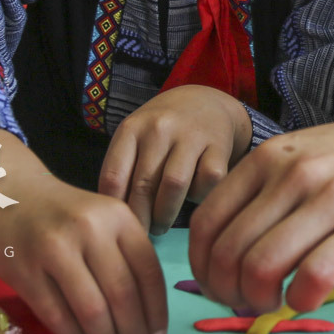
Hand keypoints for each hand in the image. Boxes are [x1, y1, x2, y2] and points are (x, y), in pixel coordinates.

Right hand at [0, 138, 168, 333]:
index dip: (156, 313)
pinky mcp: (25, 272)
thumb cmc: (67, 213)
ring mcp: (54, 251)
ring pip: (91, 310)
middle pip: (122, 295)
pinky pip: (58, 317)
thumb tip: (149, 316)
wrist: (10, 194)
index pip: (148, 273)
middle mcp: (89, 230)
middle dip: (133, 333)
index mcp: (118, 217)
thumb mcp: (105, 219)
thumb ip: (128, 256)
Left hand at [99, 83, 252, 233]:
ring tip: (160, 225)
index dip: (115, 209)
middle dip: (141, 218)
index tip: (119, 225)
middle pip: (143, 185)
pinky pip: (206, 183)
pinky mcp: (219, 146)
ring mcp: (191, 135)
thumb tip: (115, 217)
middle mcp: (160, 128)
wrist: (205, 101)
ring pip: (174, 186)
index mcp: (132, 128)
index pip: (114, 177)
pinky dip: (199, 197)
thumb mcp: (135, 138)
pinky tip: (192, 199)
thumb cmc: (162, 131)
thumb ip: (122, 170)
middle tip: (141, 232)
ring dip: (165, 215)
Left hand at [188, 101, 333, 314]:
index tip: (218, 286)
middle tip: (247, 305)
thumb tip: (235, 249)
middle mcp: (293, 174)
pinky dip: (301, 302)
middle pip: (228, 253)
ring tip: (277, 304)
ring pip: (261, 268)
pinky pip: (314, 278)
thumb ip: (271, 190)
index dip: (201, 268)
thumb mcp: (309, 153)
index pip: (206, 223)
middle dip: (227, 294)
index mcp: (271, 157)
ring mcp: (332, 198)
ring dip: (259, 302)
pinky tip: (310, 300)